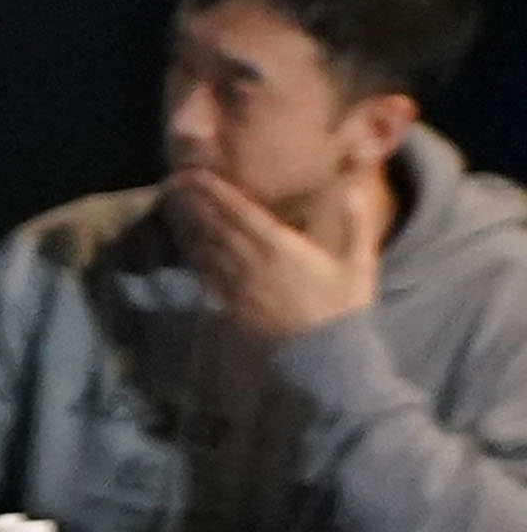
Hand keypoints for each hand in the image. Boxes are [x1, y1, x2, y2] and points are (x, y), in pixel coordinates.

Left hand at [173, 159, 385, 347]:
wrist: (322, 358)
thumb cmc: (343, 310)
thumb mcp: (358, 265)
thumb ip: (355, 225)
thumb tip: (355, 190)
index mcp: (280, 247)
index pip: (240, 211)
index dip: (215, 191)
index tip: (196, 173)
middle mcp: (251, 261)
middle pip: (215, 224)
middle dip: (193, 201)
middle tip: (174, 180)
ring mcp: (236, 284)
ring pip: (205, 246)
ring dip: (189, 223)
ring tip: (173, 203)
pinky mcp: (230, 304)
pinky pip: (206, 273)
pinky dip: (194, 253)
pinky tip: (186, 242)